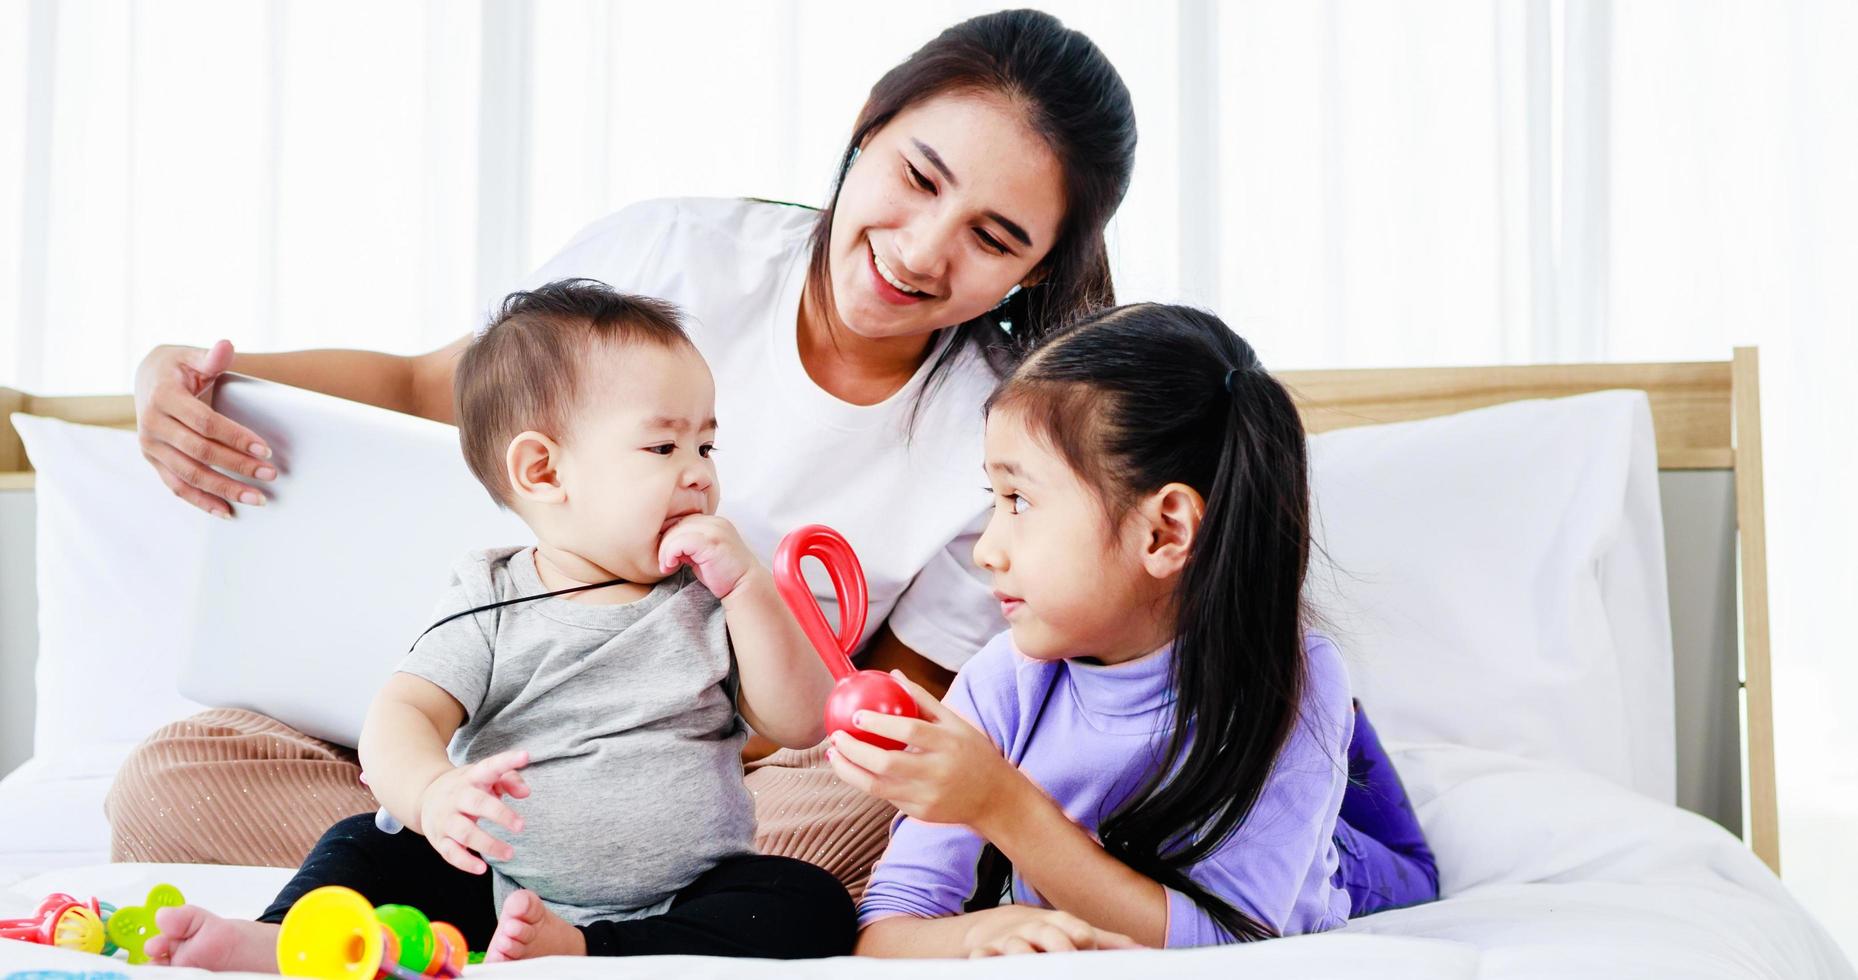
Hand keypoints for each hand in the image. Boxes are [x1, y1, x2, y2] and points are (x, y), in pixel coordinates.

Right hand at [134, 341, 274, 517]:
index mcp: (164, 397)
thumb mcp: (193, 357)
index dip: (236, 437)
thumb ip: (212, 357)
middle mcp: (152, 424)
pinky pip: (177, 487)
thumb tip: (226, 346)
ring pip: (189, 475)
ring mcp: (150, 446)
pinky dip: (202, 501)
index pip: (205, 423)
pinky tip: (228, 511)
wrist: (147, 378)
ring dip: (224, 490)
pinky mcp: (154, 461)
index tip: (265, 450)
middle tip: (270, 476)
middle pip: (200, 452)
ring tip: (257, 499)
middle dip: (237, 466)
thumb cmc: (179, 367)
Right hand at [413, 749, 531, 874]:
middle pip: (477, 803)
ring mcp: (446, 818)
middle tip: (521, 826)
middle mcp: (457, 797)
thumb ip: (510, 779)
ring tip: (510, 853)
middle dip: (500, 814)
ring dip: (488, 844)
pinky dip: (465, 862)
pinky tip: (482, 868)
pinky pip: (451, 853)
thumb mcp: (485, 776)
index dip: (507, 761)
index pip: (490, 766)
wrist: (425, 795)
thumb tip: (526, 792)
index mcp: (472, 777)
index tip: (526, 756)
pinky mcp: (439, 839)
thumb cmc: (467, 786)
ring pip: (465, 832)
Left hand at [657, 514, 757, 597]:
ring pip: (675, 532)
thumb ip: (689, 545)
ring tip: (667, 566)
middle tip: (664, 563)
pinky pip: (679, 542)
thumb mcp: (704, 554)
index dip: (670, 538)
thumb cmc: (724, 575)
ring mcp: (714, 530)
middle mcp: (715, 522)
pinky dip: (669, 554)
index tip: (668, 557)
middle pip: (677, 524)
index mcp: (714, 522)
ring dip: (665, 550)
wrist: (745, 586)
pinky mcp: (710, 541)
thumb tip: (667, 544)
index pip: (683, 521)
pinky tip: (671, 566)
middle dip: (665, 544)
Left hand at [826, 671, 1027, 829]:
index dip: (879, 723)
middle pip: (886, 763)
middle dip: (853, 750)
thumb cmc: (974, 753)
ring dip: (848, 771)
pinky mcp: (920, 813)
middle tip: (836, 736)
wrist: (995, 799)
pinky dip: (867, 781)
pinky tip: (853, 769)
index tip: (855, 715)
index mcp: (948, 744)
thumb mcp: (956, 723)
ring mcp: (927, 796)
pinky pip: (886, 796)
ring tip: (833, 756)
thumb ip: (923, 700)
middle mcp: (937, 772)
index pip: (909, 730)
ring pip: (877, 787)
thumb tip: (894, 674)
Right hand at [962, 907, 1142, 957]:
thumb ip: (1109, 942)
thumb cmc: (1046, 933)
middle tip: (1066, 958)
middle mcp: (1035, 929)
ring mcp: (1010, 940)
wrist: (1000, 925)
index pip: (1074, 928)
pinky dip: (983, 959)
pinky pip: (982, 955)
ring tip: (1027, 963)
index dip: (1081, 936)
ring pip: (1015, 946)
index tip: (1088, 944)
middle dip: (1057, 946)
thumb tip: (1147, 950)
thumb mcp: (1075, 933)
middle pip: (1047, 935)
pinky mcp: (986, 951)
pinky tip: (985, 962)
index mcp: (1060, 925)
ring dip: (1021, 953)